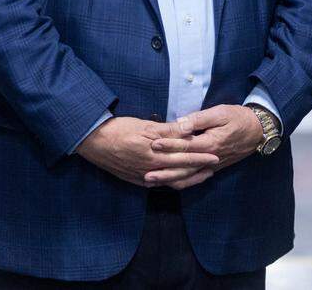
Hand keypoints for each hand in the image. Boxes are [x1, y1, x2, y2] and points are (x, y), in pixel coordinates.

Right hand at [76, 116, 219, 189]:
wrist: (95, 142)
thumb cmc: (121, 130)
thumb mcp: (146, 126)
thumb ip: (169, 130)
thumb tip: (189, 129)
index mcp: (155, 155)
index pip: (184, 157)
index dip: (201, 156)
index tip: (215, 155)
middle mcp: (152, 169)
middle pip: (181, 172)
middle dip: (199, 169)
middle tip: (215, 166)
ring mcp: (145, 178)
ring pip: (172, 181)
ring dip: (189, 178)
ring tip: (203, 175)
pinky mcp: (138, 180)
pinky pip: (161, 185)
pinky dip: (174, 182)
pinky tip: (181, 179)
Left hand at [148, 104, 262, 176]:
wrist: (257, 130)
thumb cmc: (238, 117)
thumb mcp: (220, 112)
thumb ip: (200, 119)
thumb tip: (181, 123)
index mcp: (210, 143)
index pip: (185, 146)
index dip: (168, 145)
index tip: (153, 144)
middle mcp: (210, 158)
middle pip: (184, 168)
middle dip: (164, 172)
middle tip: (145, 175)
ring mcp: (212, 165)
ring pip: (189, 177)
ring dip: (171, 180)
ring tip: (153, 182)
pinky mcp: (214, 167)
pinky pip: (197, 178)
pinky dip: (184, 183)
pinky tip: (172, 184)